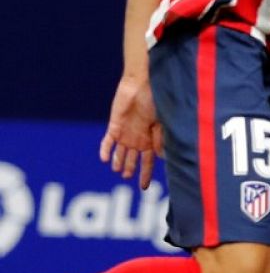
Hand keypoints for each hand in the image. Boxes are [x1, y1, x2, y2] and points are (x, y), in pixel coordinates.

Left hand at [101, 74, 162, 189]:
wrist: (141, 85)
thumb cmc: (156, 101)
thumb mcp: (161, 123)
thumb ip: (160, 140)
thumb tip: (160, 158)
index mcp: (151, 140)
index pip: (148, 162)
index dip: (146, 175)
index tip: (144, 187)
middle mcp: (138, 139)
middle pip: (133, 159)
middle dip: (131, 169)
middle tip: (127, 178)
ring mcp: (125, 133)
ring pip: (120, 152)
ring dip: (119, 162)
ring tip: (117, 171)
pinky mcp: (114, 125)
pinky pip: (108, 141)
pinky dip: (106, 150)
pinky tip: (104, 159)